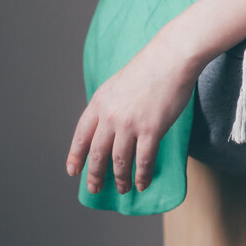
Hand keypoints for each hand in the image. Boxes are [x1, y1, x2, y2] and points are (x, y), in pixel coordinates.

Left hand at [66, 26, 197, 194]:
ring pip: (119, 161)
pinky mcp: (151, 129)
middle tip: (95, 187)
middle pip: (97, 153)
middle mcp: (111, 115)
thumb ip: (111, 104)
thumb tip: (110, 127)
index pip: (81, 135)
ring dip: (120, 179)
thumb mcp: (119, 82)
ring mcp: (130, 124)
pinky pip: (143, 160)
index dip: (76, 156)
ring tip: (123, 188)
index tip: (73, 170)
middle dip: (95, 175)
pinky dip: (141, 175)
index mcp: (100, 101)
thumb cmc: (151, 66)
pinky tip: (142, 183)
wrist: (172, 57)